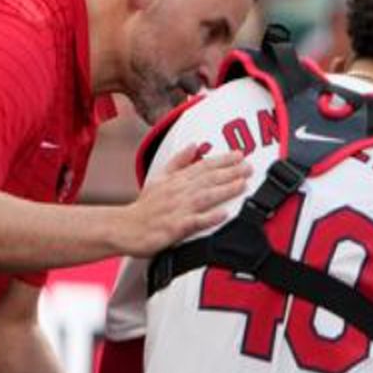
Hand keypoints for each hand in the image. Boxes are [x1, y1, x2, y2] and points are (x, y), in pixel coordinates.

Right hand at [117, 146, 250, 255]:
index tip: (240, 154)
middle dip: (229, 172)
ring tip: (242, 184)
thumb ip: (177, 161)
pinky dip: (209, 217)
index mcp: (175, 180)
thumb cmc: (145, 206)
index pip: (202, 166)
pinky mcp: (174, 228)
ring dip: (224, 190)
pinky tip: (224, 214)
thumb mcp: (159, 178)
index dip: (222, 160)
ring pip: (204, 197)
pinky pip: (194, 222)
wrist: (124, 228)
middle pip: (207, 179)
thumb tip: (193, 145)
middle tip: (248, 167)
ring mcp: (176, 210)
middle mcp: (177, 192)